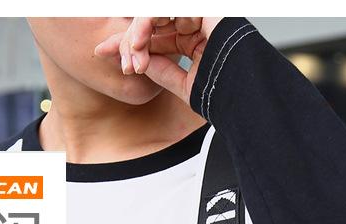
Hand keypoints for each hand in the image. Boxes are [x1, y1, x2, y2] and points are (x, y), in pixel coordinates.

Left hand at [94, 17, 222, 104]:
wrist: (243, 92)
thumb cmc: (221, 93)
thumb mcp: (183, 84)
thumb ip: (161, 70)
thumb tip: (137, 63)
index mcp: (194, 39)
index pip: (154, 36)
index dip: (127, 44)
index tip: (102, 54)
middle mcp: (195, 22)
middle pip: (149, 23)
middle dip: (128, 41)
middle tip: (117, 60)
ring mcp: (197, 13)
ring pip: (153, 14)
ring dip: (136, 35)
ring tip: (130, 57)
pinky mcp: (199, 7)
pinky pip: (162, 9)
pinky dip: (145, 24)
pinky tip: (138, 43)